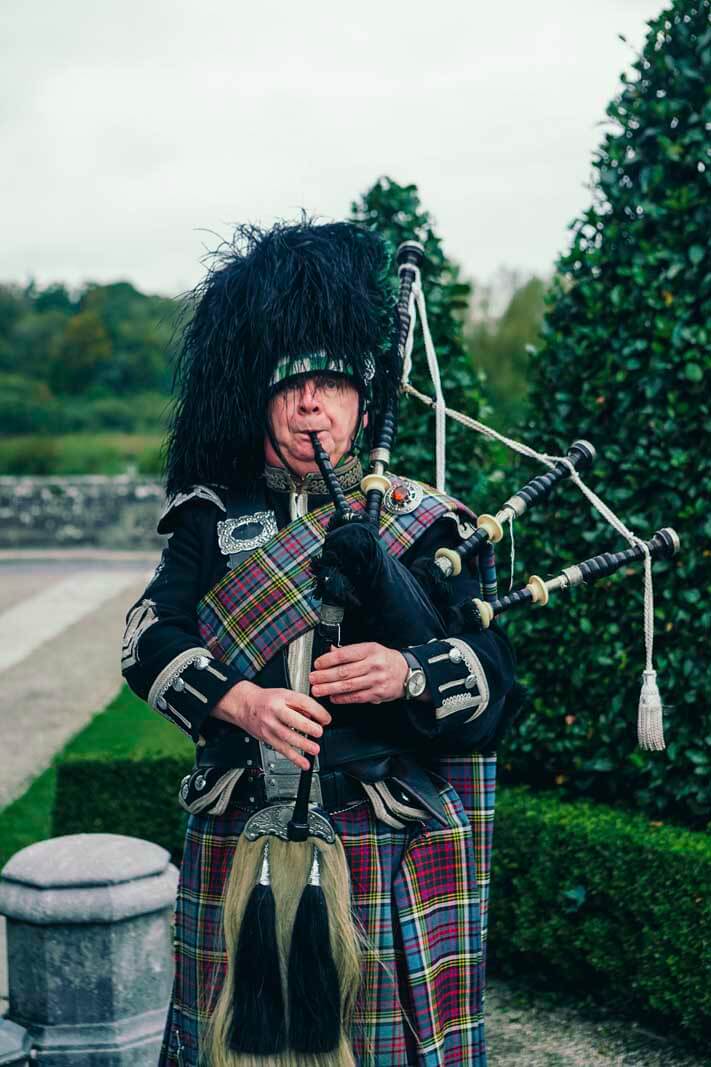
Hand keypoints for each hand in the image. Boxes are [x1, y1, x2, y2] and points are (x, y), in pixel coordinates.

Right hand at [211, 680, 330, 770]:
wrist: (244, 705)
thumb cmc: (267, 699)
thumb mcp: (285, 694)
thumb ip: (301, 705)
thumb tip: (317, 717)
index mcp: (283, 697)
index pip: (303, 702)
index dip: (317, 712)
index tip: (326, 719)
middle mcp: (275, 711)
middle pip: (292, 720)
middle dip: (308, 727)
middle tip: (319, 732)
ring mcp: (269, 725)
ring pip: (287, 737)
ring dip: (303, 744)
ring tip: (315, 749)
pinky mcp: (267, 738)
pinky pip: (282, 749)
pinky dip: (294, 758)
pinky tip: (304, 763)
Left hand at [310, 642, 407, 704]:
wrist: (406, 672)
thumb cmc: (385, 659)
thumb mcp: (370, 648)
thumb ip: (350, 651)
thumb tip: (330, 651)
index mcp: (370, 650)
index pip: (345, 654)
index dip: (328, 660)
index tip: (317, 664)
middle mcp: (373, 665)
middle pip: (344, 672)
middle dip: (325, 676)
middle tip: (312, 678)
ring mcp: (376, 680)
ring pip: (349, 686)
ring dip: (330, 689)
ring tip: (317, 690)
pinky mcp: (377, 694)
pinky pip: (357, 697)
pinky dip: (343, 698)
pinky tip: (333, 697)